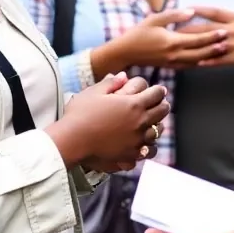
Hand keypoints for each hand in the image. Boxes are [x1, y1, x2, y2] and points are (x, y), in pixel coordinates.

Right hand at [46, 72, 169, 167]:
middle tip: (160, 104)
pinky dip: (149, 146)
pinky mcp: (130, 156)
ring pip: (158, 132)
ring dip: (158, 125)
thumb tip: (124, 76)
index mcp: (133, 104)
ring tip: (154, 124)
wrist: (71, 141)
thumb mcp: (93, 92)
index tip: (159, 90)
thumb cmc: (80, 114)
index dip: (158, 90)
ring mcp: (137, 140)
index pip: (157, 94)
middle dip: (162, 105)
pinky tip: (144, 144)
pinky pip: (148, 151)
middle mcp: (139, 122)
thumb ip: (111, 83)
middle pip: (162, 111)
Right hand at [94, 9, 229, 74]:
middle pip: (201, 53)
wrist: (125, 53)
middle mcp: (175, 54)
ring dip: (211, 57)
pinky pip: (189, 66)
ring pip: (197, 62)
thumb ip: (174, 15)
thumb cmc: (139, 33)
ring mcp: (173, 62)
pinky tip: (208, 59)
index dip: (212, 36)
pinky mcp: (171, 67)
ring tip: (224, 51)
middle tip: (230, 42)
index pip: (197, 40)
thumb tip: (191, 11)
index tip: (224, 31)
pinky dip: (200, 63)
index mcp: (172, 41)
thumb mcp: (155, 19)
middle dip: (216, 48)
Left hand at [177, 7, 233, 67]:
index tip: (183, 9)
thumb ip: (229, 19)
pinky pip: (218, 60)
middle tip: (172, 31)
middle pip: (206, 28)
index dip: (197, 10)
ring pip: (209, 45)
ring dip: (193, 46)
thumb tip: (210, 18)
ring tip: (179, 47)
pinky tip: (194, 62)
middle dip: (188, 30)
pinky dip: (206, 61)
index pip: (213, 11)